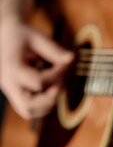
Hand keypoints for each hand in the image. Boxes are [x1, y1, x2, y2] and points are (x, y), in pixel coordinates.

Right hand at [0, 0, 73, 118]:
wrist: (7, 35)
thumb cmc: (22, 35)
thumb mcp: (38, 37)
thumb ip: (54, 49)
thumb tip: (71, 59)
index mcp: (12, 67)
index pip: (38, 83)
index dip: (57, 75)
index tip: (65, 63)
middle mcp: (9, 82)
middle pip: (28, 106)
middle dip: (49, 99)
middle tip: (59, 85)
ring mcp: (11, 90)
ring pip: (28, 111)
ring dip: (47, 103)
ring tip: (55, 87)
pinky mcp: (16, 93)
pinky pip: (28, 109)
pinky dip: (42, 105)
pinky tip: (50, 90)